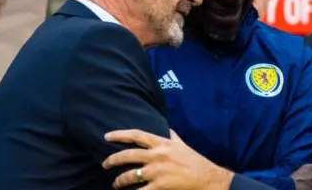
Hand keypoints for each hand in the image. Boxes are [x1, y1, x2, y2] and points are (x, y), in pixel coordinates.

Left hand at [103, 129, 233, 189]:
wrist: (206, 177)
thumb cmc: (194, 160)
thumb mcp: (182, 143)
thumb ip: (172, 135)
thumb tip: (167, 127)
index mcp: (161, 143)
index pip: (136, 135)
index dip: (120, 135)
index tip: (107, 136)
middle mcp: (157, 156)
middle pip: (128, 155)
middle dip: (112, 160)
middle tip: (104, 164)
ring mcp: (157, 171)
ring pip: (130, 175)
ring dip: (119, 181)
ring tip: (116, 184)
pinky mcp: (159, 186)